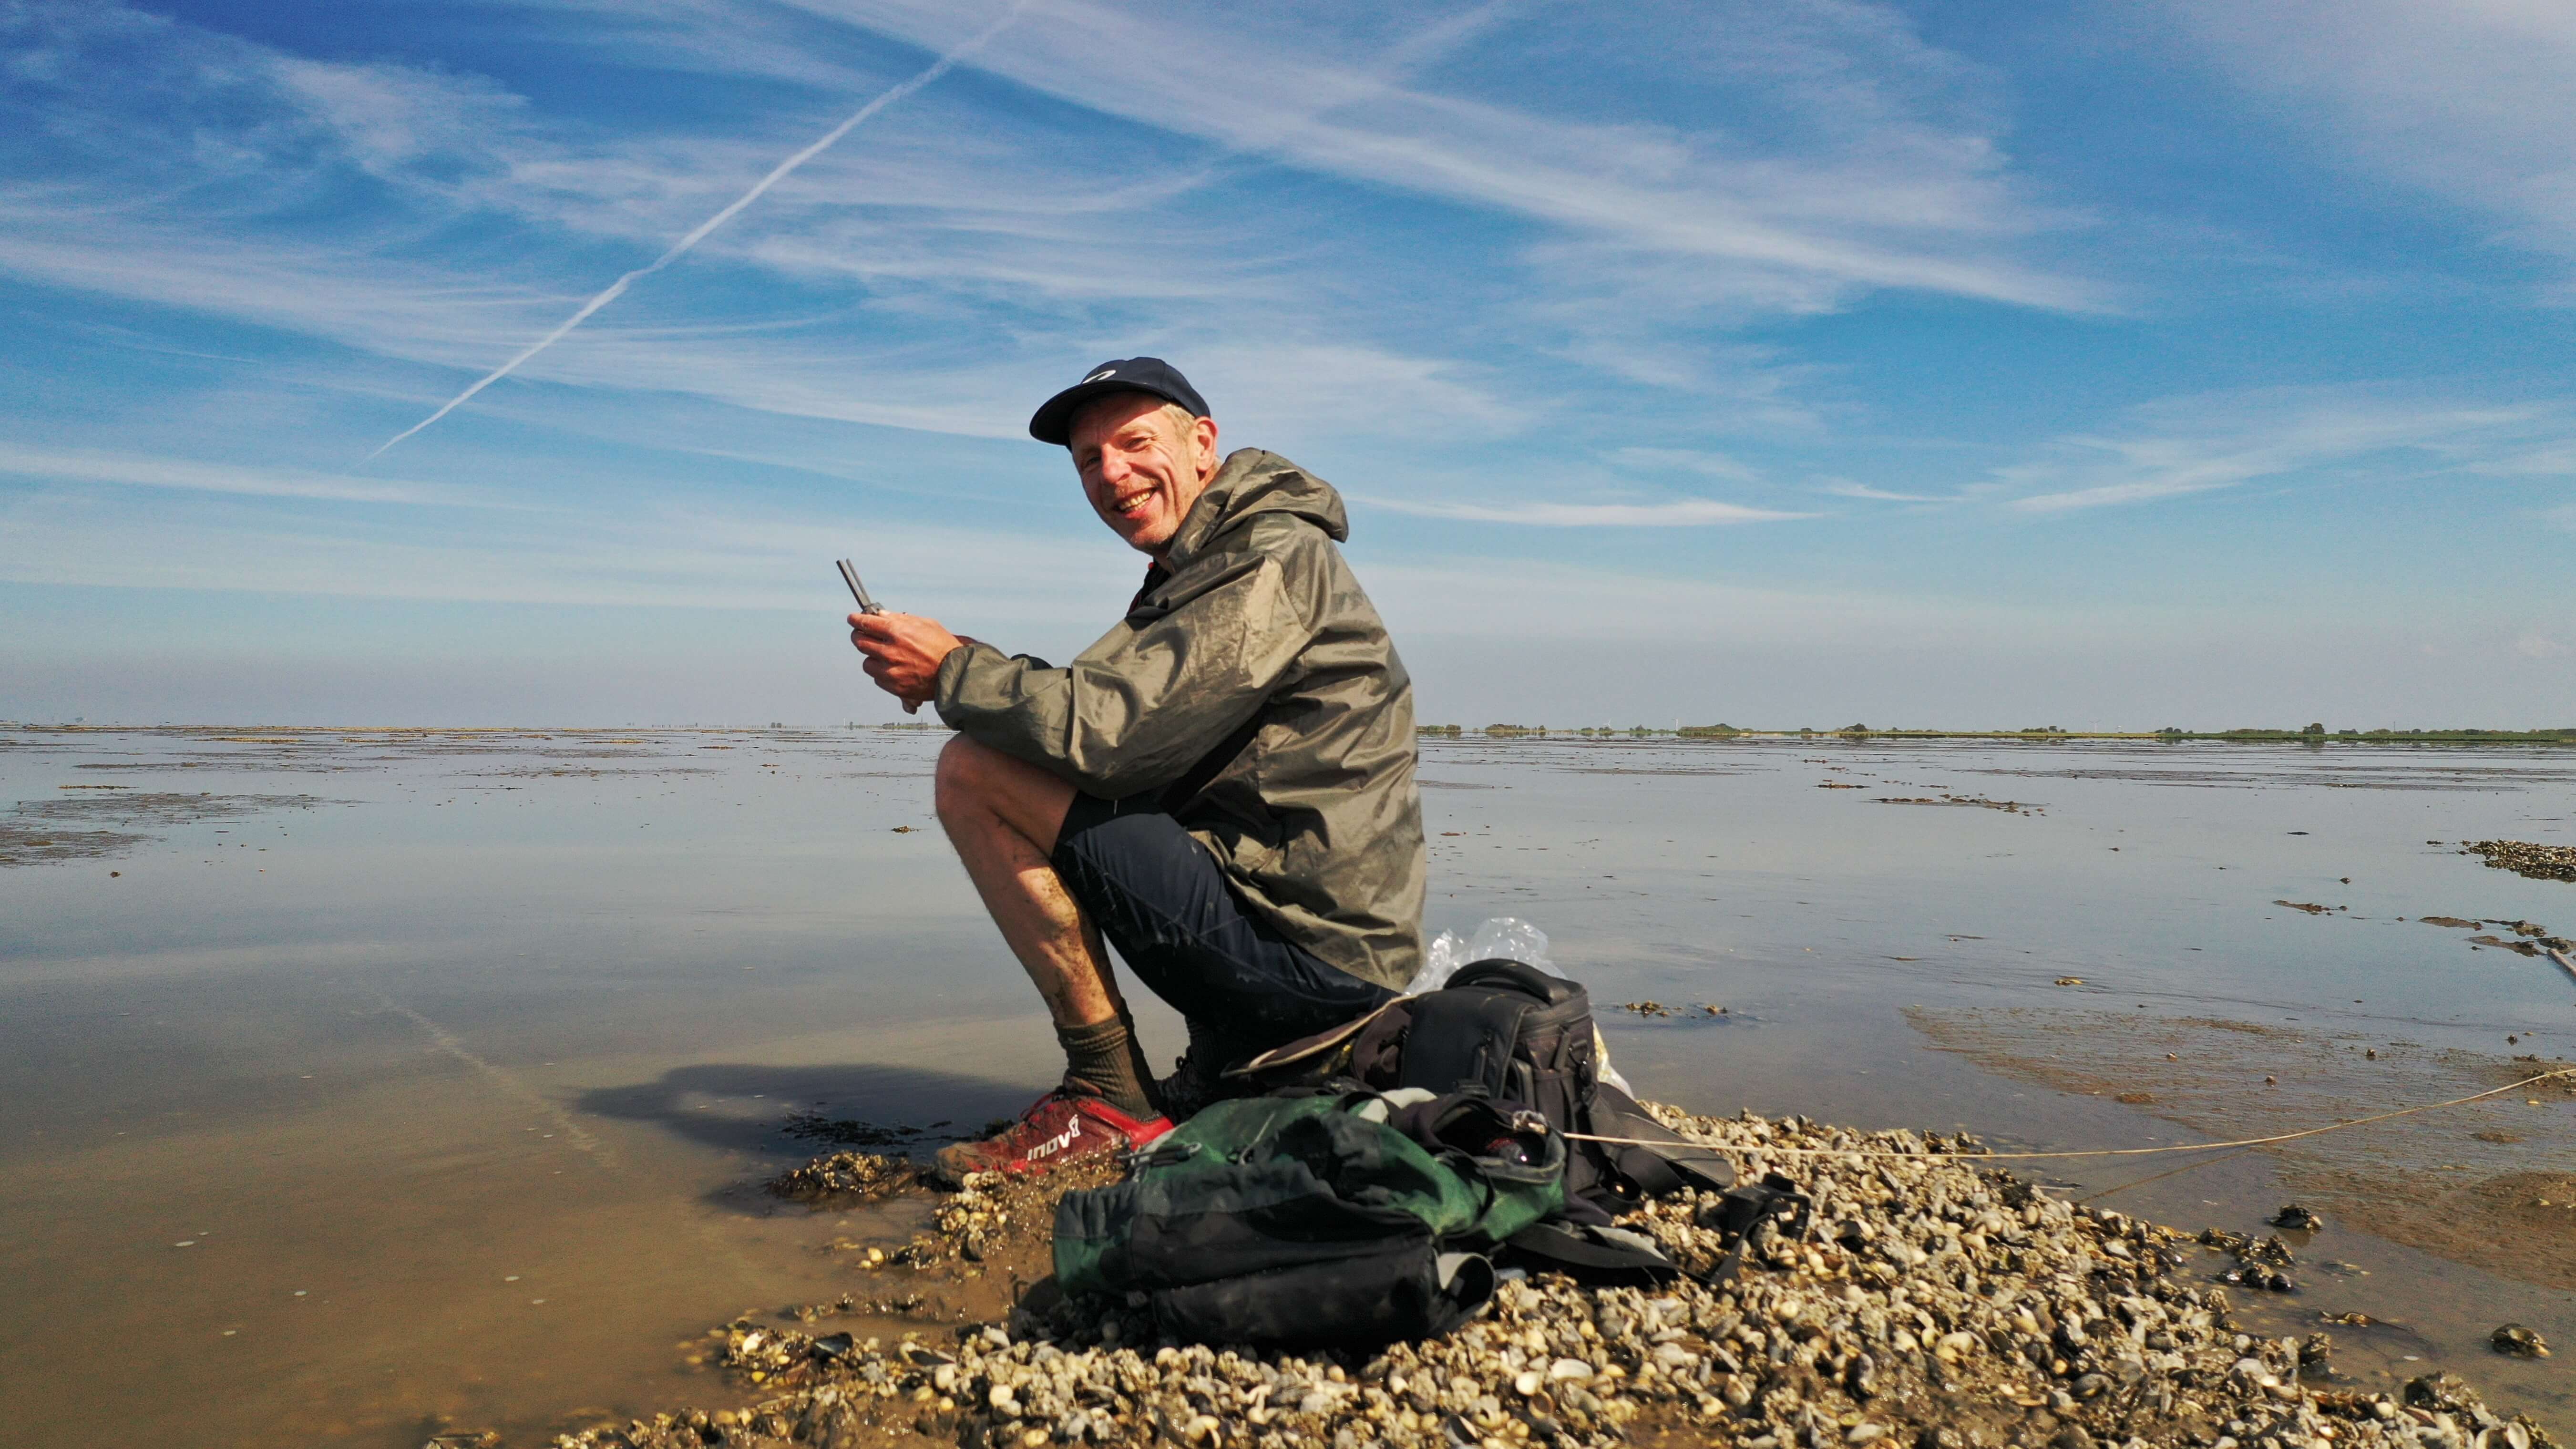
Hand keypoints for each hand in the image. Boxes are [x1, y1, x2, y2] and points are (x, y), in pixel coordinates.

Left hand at [848, 611, 963, 713]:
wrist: (956, 674)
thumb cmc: (943, 647)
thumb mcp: (924, 624)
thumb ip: (900, 619)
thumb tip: (881, 615)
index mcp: (898, 632)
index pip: (866, 622)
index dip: (856, 619)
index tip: (852, 619)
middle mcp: (891, 651)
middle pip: (859, 642)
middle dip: (858, 636)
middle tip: (861, 635)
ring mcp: (890, 670)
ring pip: (866, 662)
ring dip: (871, 658)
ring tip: (883, 656)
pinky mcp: (893, 686)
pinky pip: (877, 678)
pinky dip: (882, 673)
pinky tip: (894, 669)